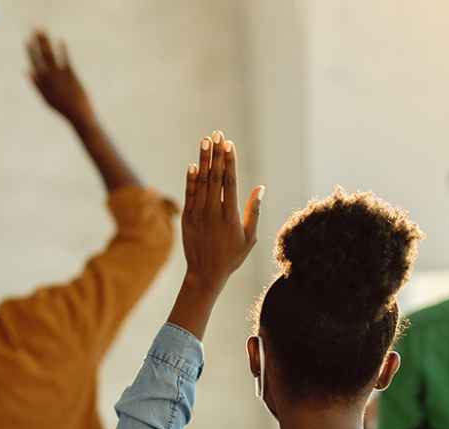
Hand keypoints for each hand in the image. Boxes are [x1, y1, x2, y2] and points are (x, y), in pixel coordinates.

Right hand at [27, 31, 93, 126]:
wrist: (78, 116)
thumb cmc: (63, 108)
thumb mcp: (47, 98)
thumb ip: (37, 85)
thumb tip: (27, 71)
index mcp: (42, 84)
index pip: (34, 63)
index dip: (30, 51)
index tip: (27, 40)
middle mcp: (48, 79)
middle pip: (41, 57)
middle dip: (37, 42)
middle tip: (34, 29)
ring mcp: (59, 77)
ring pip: (50, 56)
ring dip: (45, 42)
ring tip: (42, 30)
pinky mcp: (70, 76)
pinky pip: (65, 60)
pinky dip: (63, 51)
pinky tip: (61, 41)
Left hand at [181, 130, 263, 291]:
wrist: (205, 274)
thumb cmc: (231, 257)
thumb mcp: (249, 238)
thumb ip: (253, 211)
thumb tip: (260, 188)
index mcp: (230, 216)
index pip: (229, 182)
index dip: (229, 161)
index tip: (229, 144)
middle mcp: (213, 212)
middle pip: (214, 177)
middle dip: (216, 154)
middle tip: (217, 134)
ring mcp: (198, 215)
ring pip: (201, 182)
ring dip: (203, 160)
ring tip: (205, 141)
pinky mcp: (187, 219)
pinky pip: (189, 194)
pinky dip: (191, 179)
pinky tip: (193, 165)